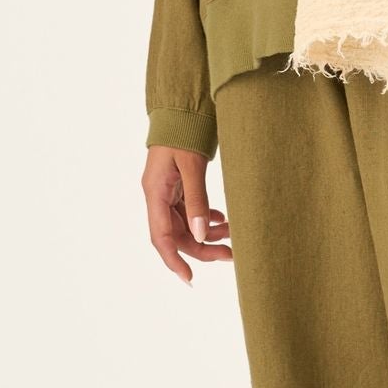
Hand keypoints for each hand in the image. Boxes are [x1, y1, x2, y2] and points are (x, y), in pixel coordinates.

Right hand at [142, 146, 232, 284]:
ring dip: (207, 232)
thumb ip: (197, 199)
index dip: (174, 260)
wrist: (181, 109)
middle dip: (202, 246)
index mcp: (155, 193)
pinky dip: (205, 217)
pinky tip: (221, 219)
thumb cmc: (183, 134)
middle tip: (230, 254)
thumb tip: (202, 234)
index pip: (161, 237)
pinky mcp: (177, 185)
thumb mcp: (192, 166)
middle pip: (177, 234)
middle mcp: (158, 196)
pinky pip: (189, 210)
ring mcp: (167, 191)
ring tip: (232, 235)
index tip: (190, 278)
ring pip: (185, 223)